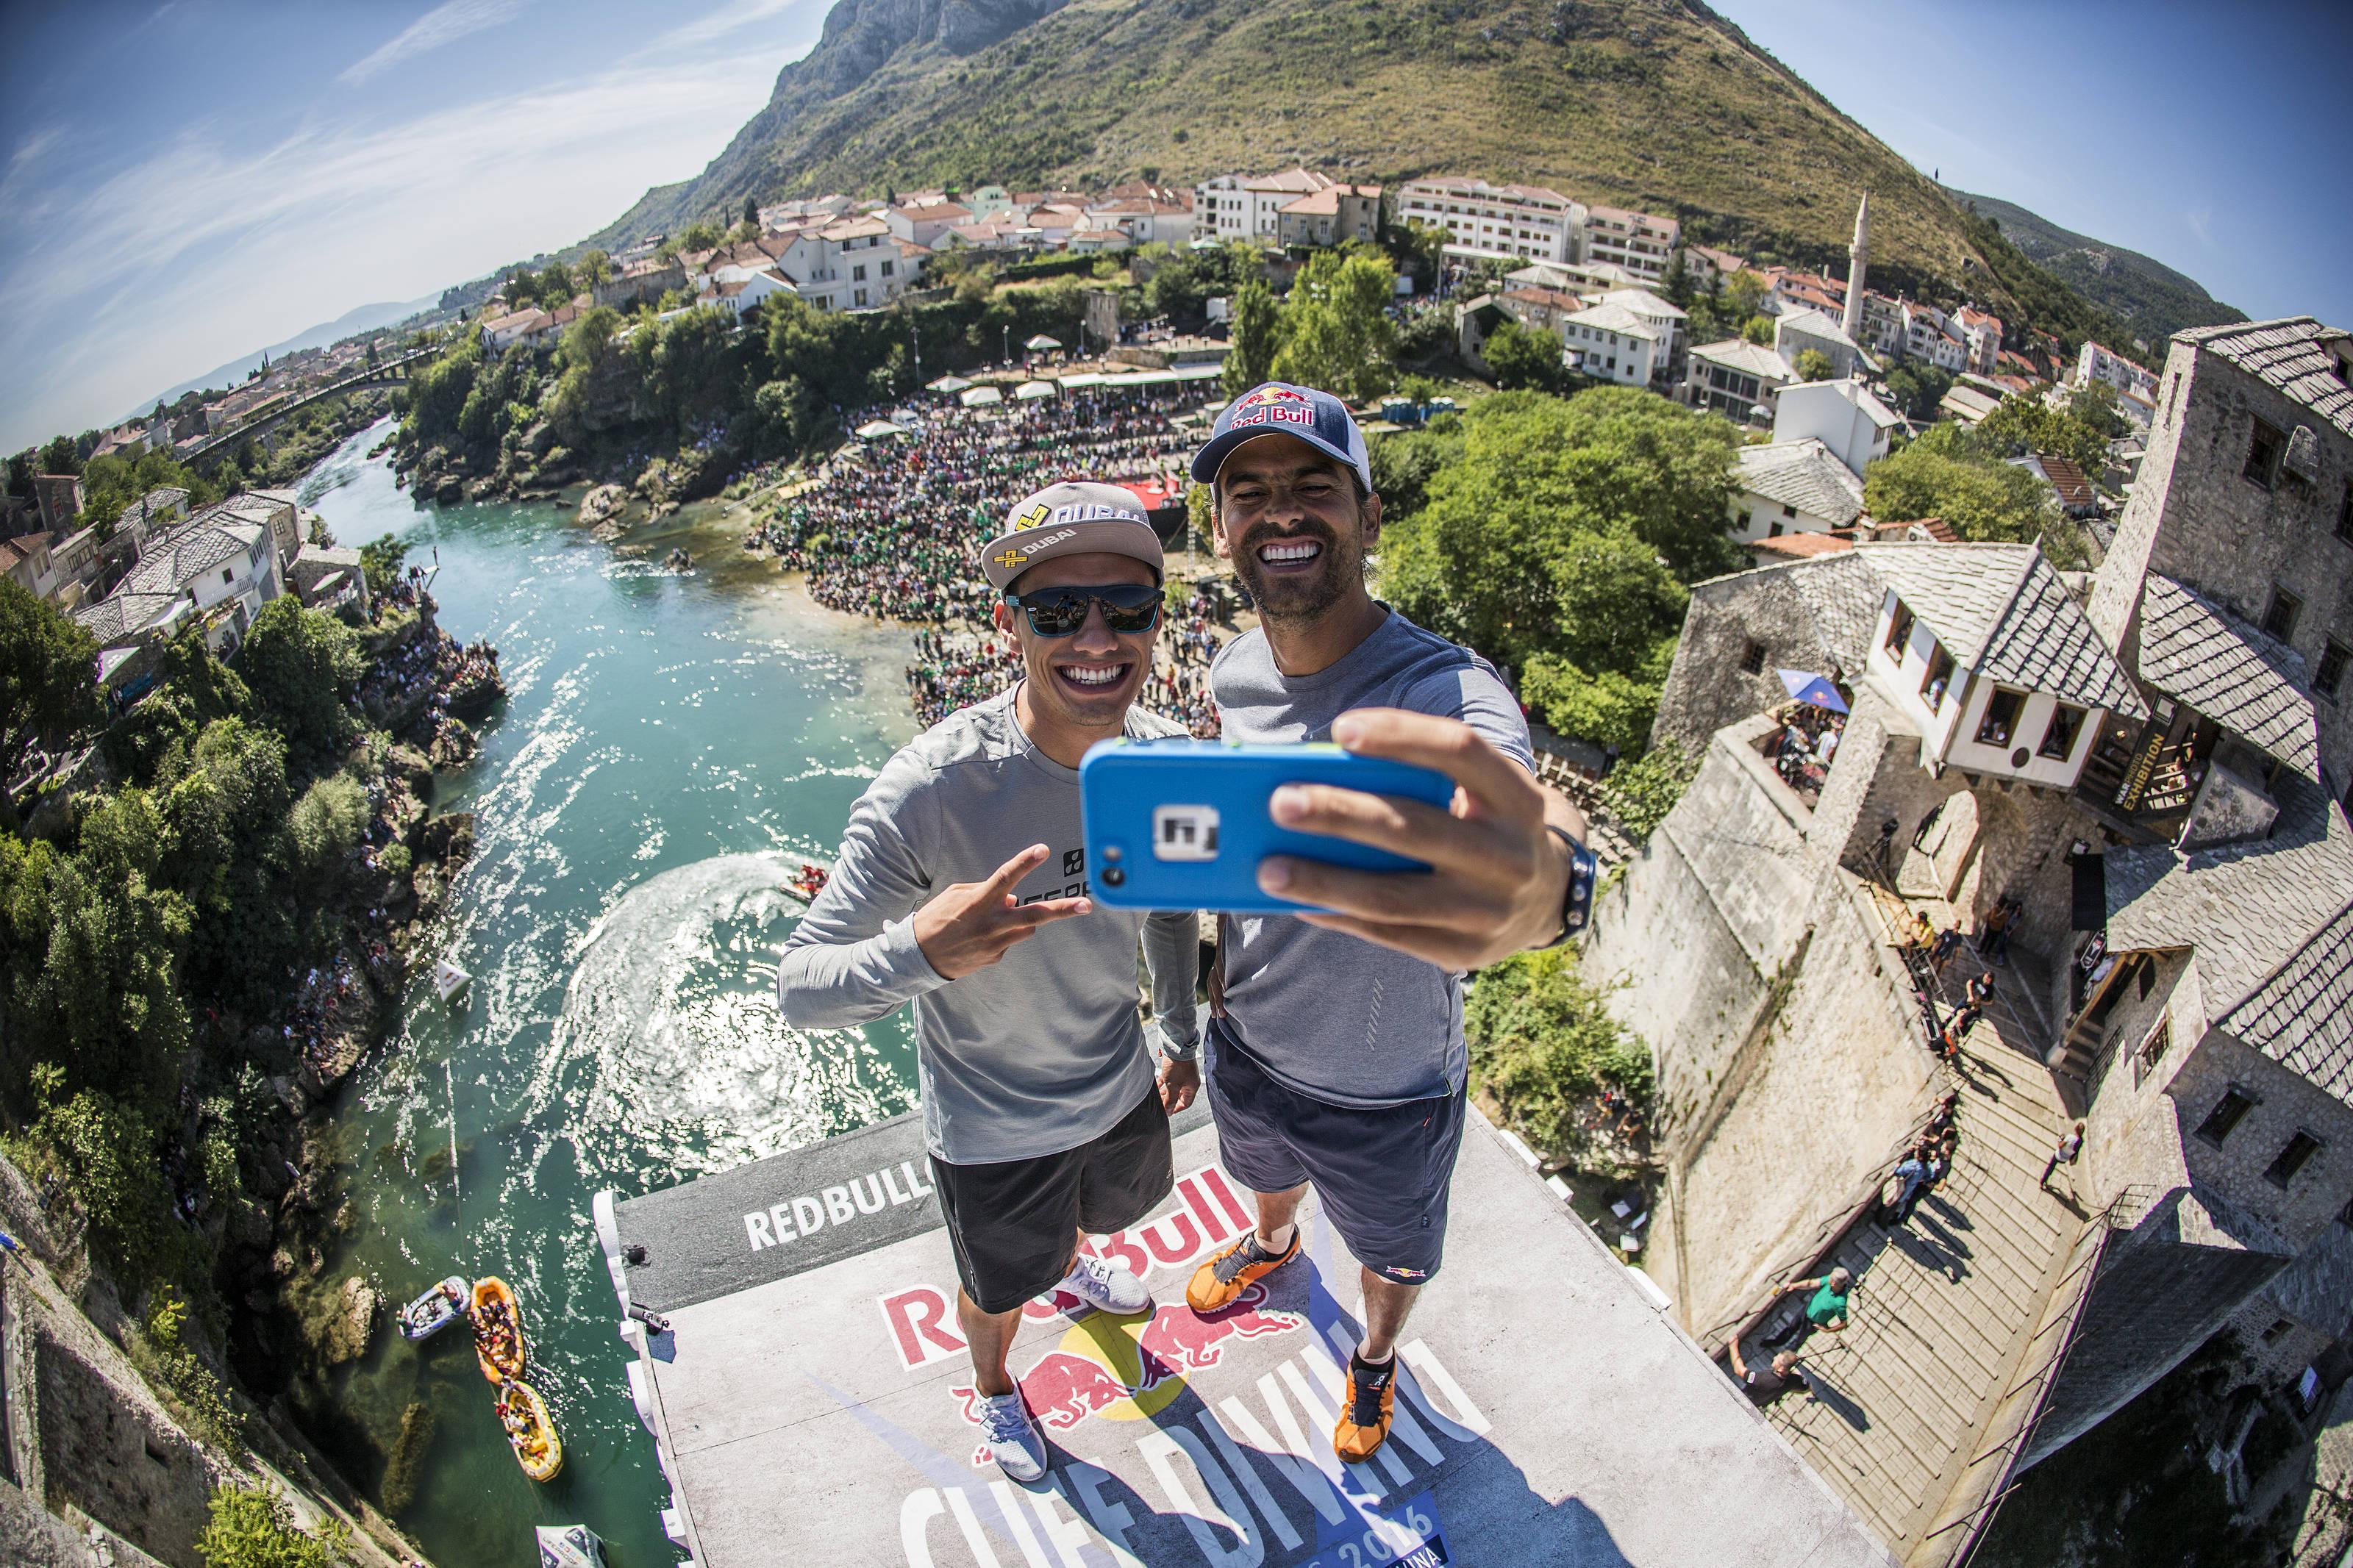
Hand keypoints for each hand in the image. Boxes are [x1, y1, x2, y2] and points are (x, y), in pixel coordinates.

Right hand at [913, 844, 1089, 980]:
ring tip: (991, 923)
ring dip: (1019, 921)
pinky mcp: (994, 958)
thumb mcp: (956, 895)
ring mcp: (995, 944)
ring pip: (1026, 927)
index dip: (1025, 863)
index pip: (1006, 877)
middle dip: (1063, 910)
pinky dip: (1000, 937)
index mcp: (980, 901)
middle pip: (1035, 914)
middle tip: (1087, 905)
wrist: (918, 957)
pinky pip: (1008, 942)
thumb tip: (1013, 899)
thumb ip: (986, 891)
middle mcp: (991, 923)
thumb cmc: (936, 919)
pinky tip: (977, 940)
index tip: (1043, 850)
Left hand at [1158, 1056, 1199, 1112]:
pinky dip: (1164, 1082)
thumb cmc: (1178, 1065)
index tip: (1167, 1111)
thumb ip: (1170, 1100)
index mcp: (1192, 1087)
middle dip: (1169, 1099)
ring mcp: (1183, 1073)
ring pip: (1173, 1086)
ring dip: (1165, 1091)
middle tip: (1160, 1102)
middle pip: (1179, 1095)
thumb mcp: (1173, 1086)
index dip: (1176, 1108)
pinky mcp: (1177, 1067)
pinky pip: (1170, 1078)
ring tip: (1157, 1094)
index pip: (1186, 1103)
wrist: (1177, 1046)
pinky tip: (1156, 1083)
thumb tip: (1169, 1111)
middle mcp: (1189, 1081)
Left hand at [1254, 709, 1584, 968]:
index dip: (1403, 735)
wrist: (1546, 898)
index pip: (1461, 751)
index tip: (1342, 730)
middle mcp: (1509, 854)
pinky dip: (1339, 915)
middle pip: (1414, 827)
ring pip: (1393, 896)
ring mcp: (1490, 910)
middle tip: (1279, 802)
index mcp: (1515, 796)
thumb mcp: (1477, 795)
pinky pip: (1390, 935)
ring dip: (1323, 881)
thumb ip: (1420, 782)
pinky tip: (1299, 901)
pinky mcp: (1466, 952)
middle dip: (1341, 813)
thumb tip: (1319, 779)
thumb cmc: (1483, 826)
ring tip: (1266, 869)